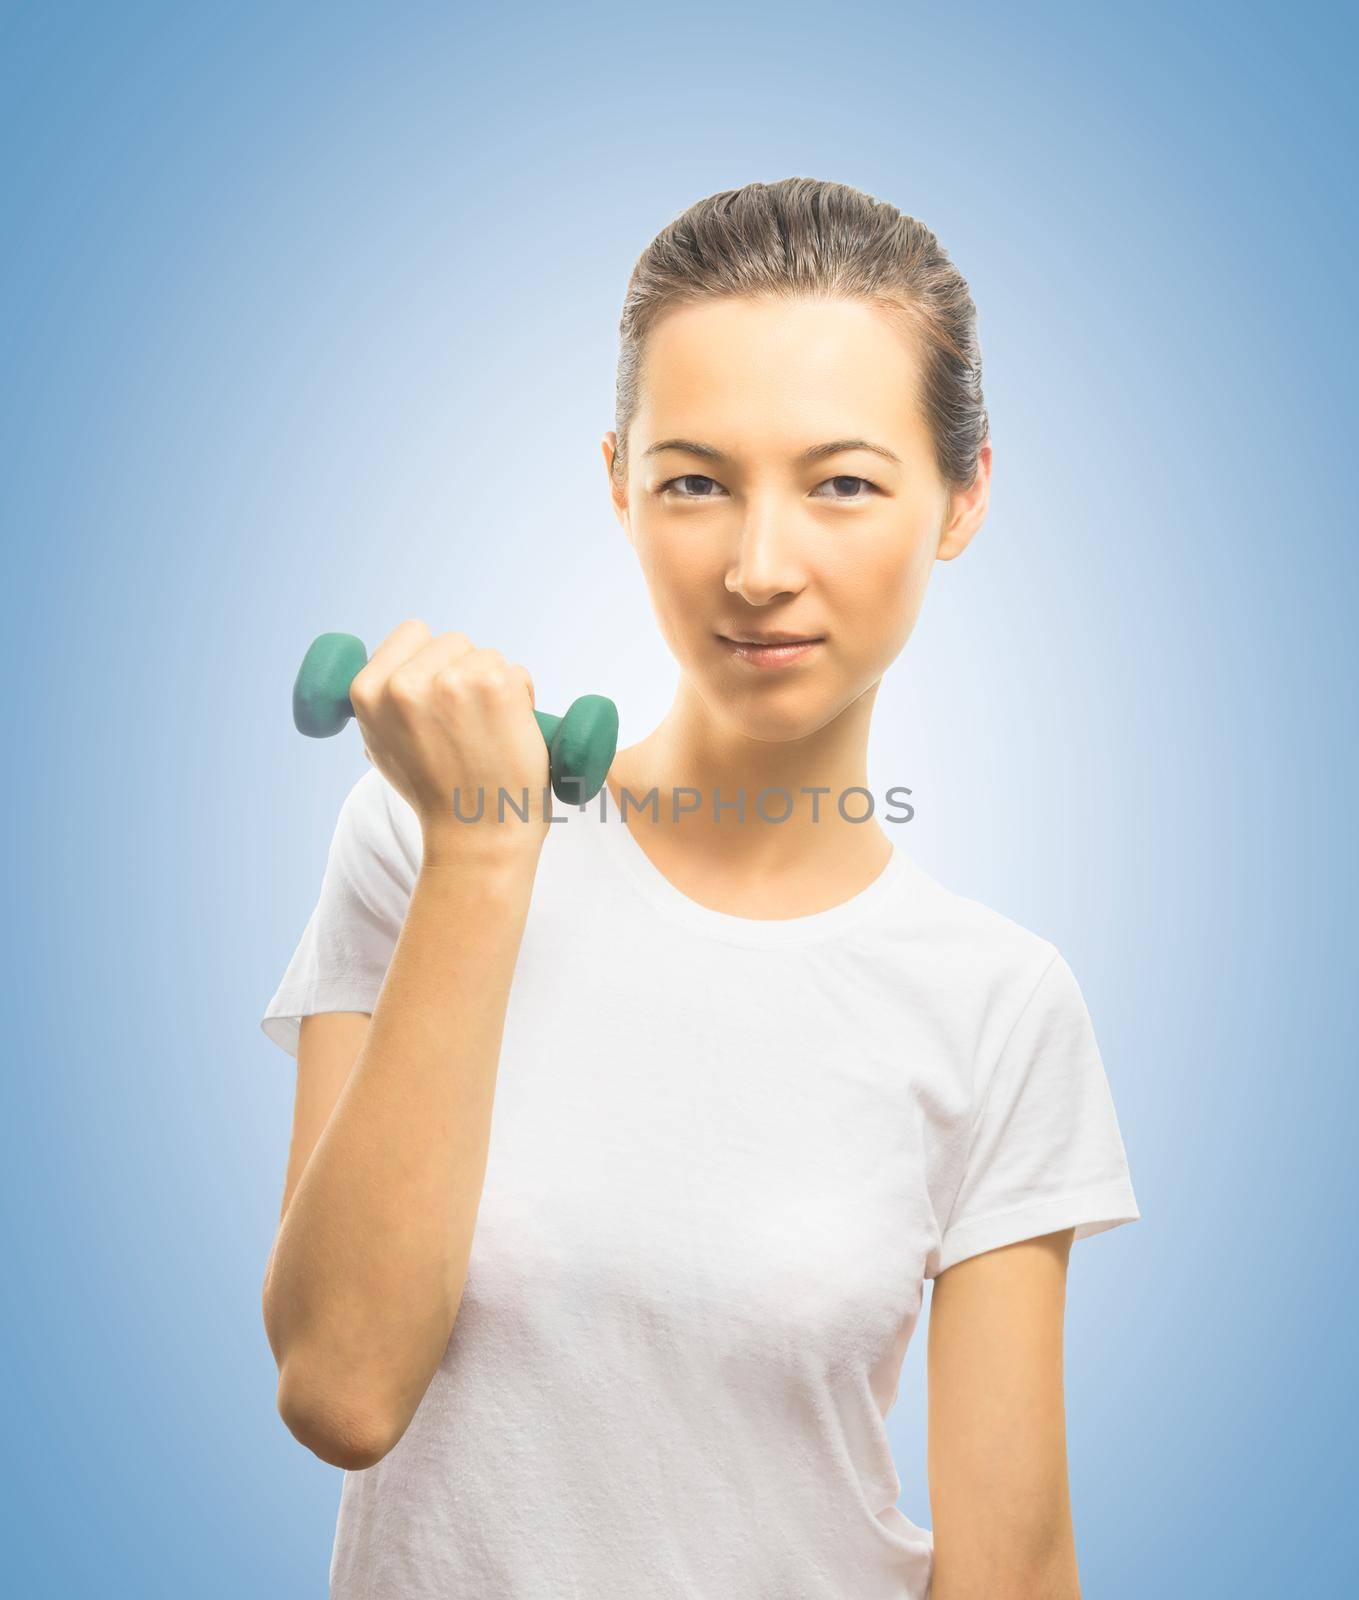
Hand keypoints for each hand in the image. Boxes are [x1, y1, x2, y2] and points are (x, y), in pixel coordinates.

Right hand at [347, 619, 550, 857]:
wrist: (476, 835)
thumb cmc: (435, 794)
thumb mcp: (383, 745)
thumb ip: (385, 701)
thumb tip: (394, 670)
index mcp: (367, 691)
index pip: (411, 632)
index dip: (431, 659)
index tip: (440, 692)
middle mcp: (404, 683)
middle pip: (453, 641)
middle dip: (466, 672)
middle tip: (466, 726)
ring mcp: (452, 681)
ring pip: (487, 655)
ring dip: (495, 686)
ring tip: (486, 734)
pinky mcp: (496, 685)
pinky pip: (517, 671)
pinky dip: (522, 697)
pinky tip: (509, 732)